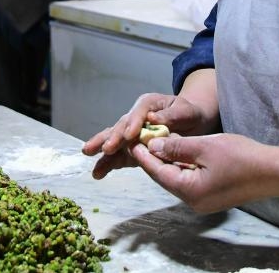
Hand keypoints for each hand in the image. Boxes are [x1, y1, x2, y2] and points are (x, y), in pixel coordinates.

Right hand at [81, 92, 206, 178]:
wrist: (191, 122)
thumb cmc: (189, 114)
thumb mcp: (186, 112)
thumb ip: (172, 116)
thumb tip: (153, 119)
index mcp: (148, 104)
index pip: (138, 113)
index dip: (133, 124)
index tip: (129, 136)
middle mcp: (135, 116)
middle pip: (121, 125)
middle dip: (112, 137)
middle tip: (105, 149)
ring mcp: (131, 132)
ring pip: (114, 139)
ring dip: (102, 148)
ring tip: (88, 154)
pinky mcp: (132, 147)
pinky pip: (119, 155)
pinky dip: (109, 163)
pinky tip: (98, 173)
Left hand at [131, 132, 269, 213]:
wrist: (272, 171)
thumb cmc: (240, 157)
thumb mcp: (204, 146)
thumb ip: (176, 147)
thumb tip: (153, 147)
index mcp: (189, 191)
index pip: (157, 172)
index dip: (143, 155)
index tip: (131, 141)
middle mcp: (194, 201)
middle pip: (165, 177)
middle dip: (153, 158)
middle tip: (141, 139)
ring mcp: (204, 201)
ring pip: (177, 178)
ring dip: (168, 161)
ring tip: (155, 142)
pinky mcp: (212, 196)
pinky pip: (190, 180)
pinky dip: (182, 166)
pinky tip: (177, 152)